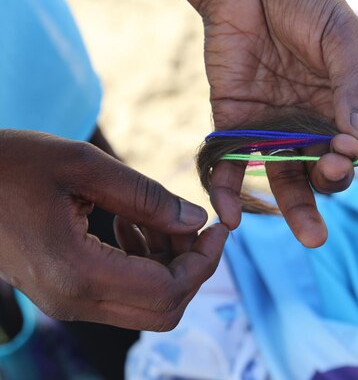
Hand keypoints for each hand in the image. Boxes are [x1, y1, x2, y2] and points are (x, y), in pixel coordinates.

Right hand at [0, 130, 227, 330]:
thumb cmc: (10, 165)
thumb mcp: (84, 166)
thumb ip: (147, 197)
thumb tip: (196, 220)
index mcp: (79, 273)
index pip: (170, 290)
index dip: (205, 260)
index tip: (219, 226)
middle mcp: (74, 300)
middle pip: (164, 309)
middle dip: (192, 267)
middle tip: (192, 222)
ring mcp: (67, 301)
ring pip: (145, 304)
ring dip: (166, 263)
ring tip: (152, 215)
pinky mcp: (63, 291)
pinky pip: (121, 292)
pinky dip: (141, 262)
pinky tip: (129, 222)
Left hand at [131, 0, 357, 246]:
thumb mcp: (341, 38)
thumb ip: (352, 88)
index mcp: (339, 105)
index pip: (350, 147)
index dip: (349, 157)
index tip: (344, 152)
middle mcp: (307, 123)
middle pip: (320, 172)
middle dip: (327, 191)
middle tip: (326, 190)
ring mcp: (270, 128)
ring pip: (283, 178)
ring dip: (293, 208)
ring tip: (310, 235)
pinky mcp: (232, 124)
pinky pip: (232, 164)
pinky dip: (229, 191)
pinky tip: (231, 216)